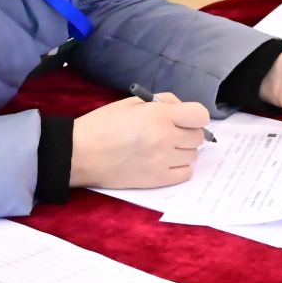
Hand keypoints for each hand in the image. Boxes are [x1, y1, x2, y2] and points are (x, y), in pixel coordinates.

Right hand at [68, 92, 208, 188]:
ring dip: (183, 151)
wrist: (81, 153)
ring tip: (163, 149)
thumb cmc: (103, 124)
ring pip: (193, 156)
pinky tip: (164, 163)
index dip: (194, 117)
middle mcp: (166, 137)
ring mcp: (164, 160)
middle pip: (198, 137)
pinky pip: (186, 173)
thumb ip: (162, 102)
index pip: (201, 115)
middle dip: (188, 133)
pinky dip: (179, 168)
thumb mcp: (132, 103)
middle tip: (171, 134)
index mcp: (159, 115)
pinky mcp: (158, 180)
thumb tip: (182, 110)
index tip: (185, 119)